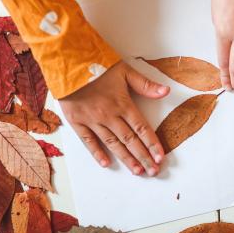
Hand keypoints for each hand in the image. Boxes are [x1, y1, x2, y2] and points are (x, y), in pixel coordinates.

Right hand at [58, 61, 168, 175]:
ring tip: (137, 171)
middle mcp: (109, 115)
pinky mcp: (77, 121)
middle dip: (143, 157)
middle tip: (153, 171)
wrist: (67, 61)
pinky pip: (88, 140)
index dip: (152, 144)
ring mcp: (92, 120)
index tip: (160, 157)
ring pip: (112, 144)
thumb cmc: (97, 64)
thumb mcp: (124, 70)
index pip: (142, 128)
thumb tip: (166, 91)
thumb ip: (145, 84)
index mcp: (123, 103)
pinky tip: (107, 164)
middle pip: (130, 140)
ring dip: (126, 158)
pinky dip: (97, 153)